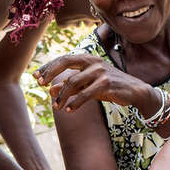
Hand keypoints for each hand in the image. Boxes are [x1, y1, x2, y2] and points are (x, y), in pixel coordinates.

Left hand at [33, 53, 151, 111]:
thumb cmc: (108, 86)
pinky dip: (75, 103)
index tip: (36, 77)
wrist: (134, 91)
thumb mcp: (87, 85)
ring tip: (57, 107)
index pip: (63, 59)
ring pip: (74, 82)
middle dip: (51, 72)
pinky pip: (86, 94)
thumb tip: (50, 90)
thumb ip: (70, 86)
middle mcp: (93, 62)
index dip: (48, 67)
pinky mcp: (107, 84)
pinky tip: (69, 110)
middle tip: (40, 85)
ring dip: (62, 95)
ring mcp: (101, 72)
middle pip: (66, 62)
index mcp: (87, 59)